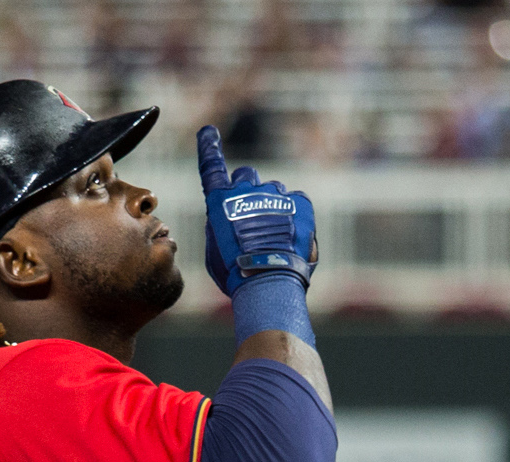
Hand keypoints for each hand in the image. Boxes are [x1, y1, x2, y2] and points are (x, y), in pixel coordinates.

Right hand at [196, 125, 317, 297]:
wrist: (268, 281)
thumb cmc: (236, 274)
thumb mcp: (215, 253)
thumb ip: (220, 228)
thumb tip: (230, 222)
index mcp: (219, 200)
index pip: (211, 166)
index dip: (209, 148)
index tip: (209, 132)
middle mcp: (246, 189)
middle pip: (246, 175)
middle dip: (248, 190)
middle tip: (253, 217)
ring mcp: (274, 193)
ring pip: (273, 190)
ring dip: (272, 207)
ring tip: (275, 238)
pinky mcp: (299, 202)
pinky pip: (297, 201)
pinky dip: (295, 216)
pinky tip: (292, 238)